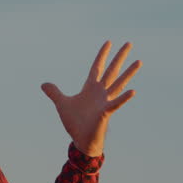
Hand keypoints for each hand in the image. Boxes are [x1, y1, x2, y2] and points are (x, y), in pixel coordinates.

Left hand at [41, 41, 140, 157]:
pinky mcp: (106, 113)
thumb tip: (43, 84)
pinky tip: (133, 91)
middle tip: (129, 43)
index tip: (108, 42)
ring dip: (129, 73)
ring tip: (139, 62)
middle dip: (120, 57)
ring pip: (119, 83)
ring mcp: (105, 101)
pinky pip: (116, 104)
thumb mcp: (62, 104)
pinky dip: (124, 98)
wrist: (81, 140)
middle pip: (112, 70)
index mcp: (90, 88)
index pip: (97, 67)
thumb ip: (54, 93)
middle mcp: (100, 92)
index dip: (102, 55)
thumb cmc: (75, 123)